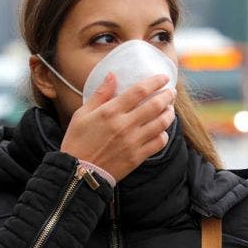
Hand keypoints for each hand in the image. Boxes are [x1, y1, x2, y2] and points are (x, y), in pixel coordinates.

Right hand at [60, 72, 175, 182]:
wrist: (78, 173)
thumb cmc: (77, 141)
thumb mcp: (82, 114)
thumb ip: (100, 94)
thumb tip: (112, 75)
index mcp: (110, 112)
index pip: (139, 91)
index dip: (155, 82)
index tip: (163, 77)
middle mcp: (124, 125)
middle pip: (155, 105)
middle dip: (167, 96)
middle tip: (171, 92)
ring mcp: (133, 142)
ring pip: (161, 124)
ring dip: (169, 114)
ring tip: (170, 109)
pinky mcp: (137, 157)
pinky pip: (159, 143)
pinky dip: (164, 134)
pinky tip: (162, 130)